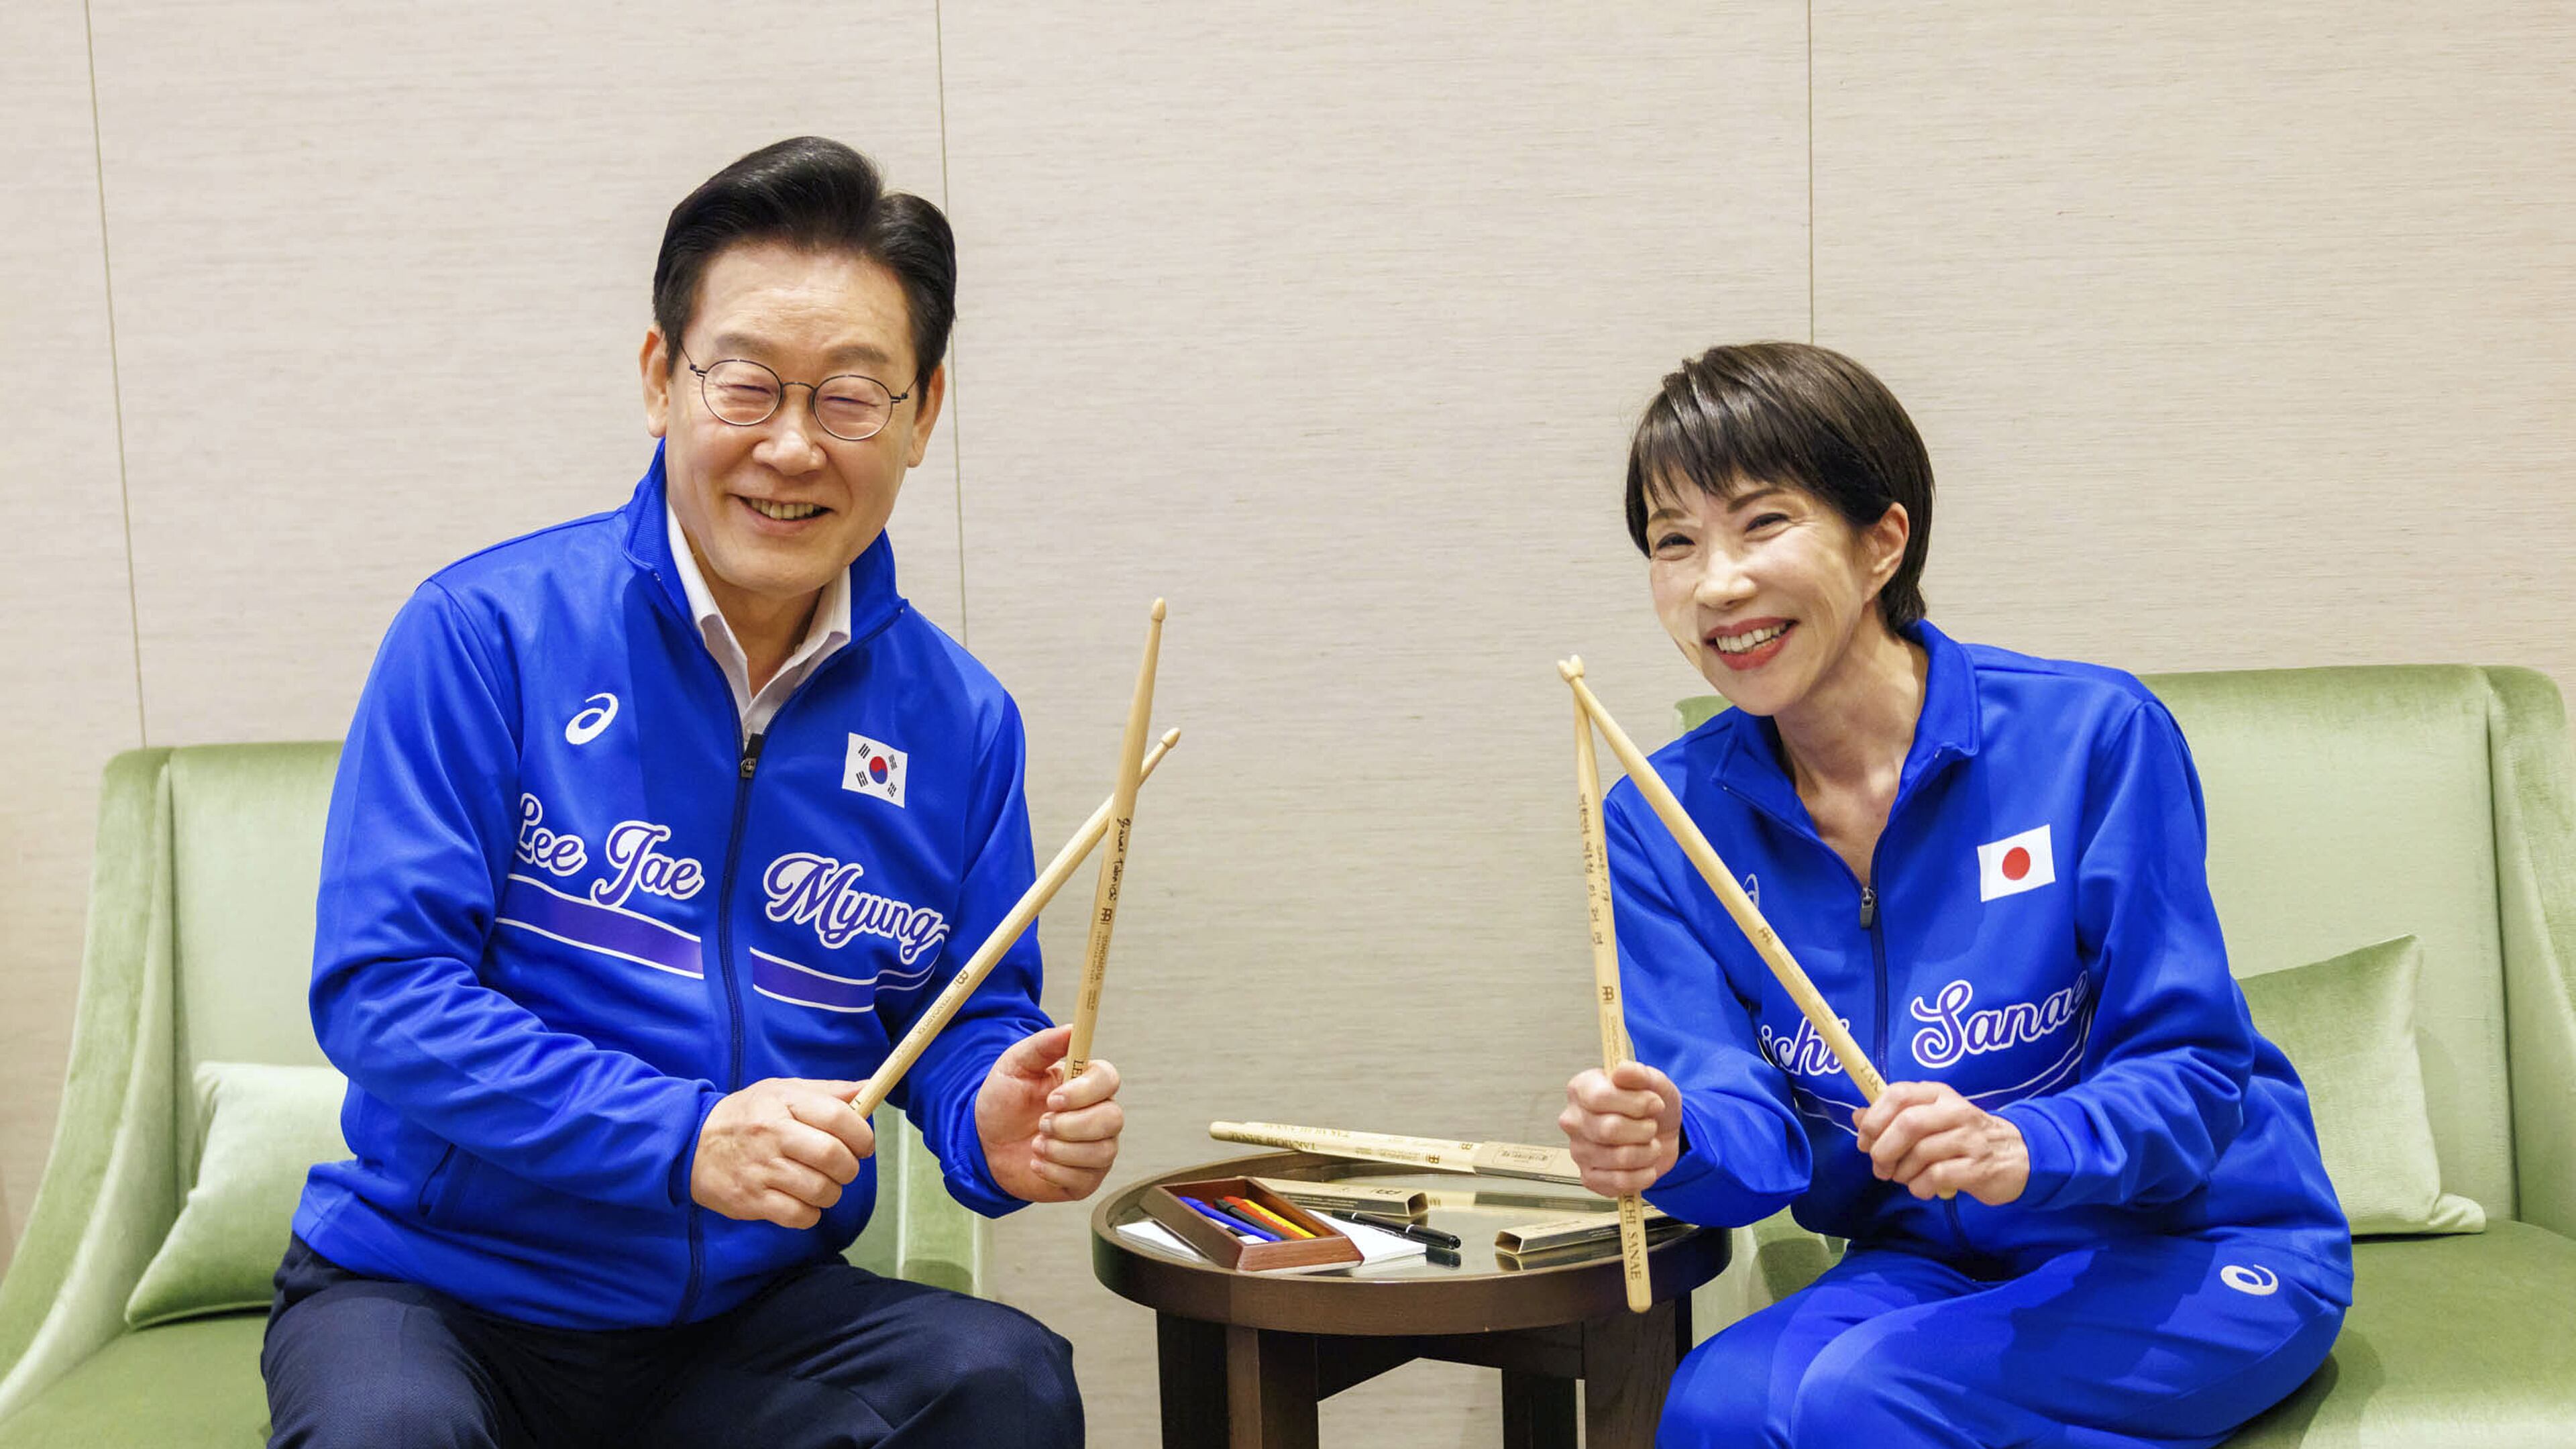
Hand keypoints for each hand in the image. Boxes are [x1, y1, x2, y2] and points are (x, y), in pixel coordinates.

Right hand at [691, 1077, 873, 1228]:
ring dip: (832, 1192)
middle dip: (849, 1167)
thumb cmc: (747, 1116)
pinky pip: (799, 1215)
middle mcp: (772, 1135)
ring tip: (821, 1185)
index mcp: (784, 1103)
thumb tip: (868, 1090)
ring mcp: (761, 1170)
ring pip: (820, 1190)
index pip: (838, 1117)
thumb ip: (828, 1092)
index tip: (863, 1145)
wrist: (691, 1145)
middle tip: (843, 1168)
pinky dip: (810, 1214)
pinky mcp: (751, 1201)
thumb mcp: (783, 1091)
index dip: (861, 1134)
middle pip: (832, 1156)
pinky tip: (802, 1202)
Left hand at [977, 1025, 1123, 1203]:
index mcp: (1085, 1084)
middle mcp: (1099, 1115)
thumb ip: (1042, 1046)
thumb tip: (1072, 1028)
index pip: (1110, 1079)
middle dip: (1071, 1126)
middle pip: (1113, 1119)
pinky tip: (1036, 1163)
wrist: (985, 1144)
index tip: (1052, 1099)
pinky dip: (1054, 1171)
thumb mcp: (1014, 1066)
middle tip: (1041, 1124)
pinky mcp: (1086, 1179)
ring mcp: (1096, 1149)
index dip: (1085, 1091)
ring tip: (1035, 1145)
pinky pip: (1085, 1179)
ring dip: (1061, 1150)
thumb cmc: (1004, 1101)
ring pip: (1102, 1152)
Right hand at [1558, 1060, 1683, 1197]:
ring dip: (1648, 1153)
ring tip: (1651, 1145)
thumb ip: (1640, 1074)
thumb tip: (1622, 1071)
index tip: (1655, 1103)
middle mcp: (1573, 1120)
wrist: (1660, 1135)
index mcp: (1581, 1089)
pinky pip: (1618, 1183)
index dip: (1635, 1103)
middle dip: (1644, 1130)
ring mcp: (1578, 1151)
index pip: (1600, 1098)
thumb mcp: (1654, 1082)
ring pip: (1618, 1158)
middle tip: (1652, 1126)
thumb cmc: (1651, 1106)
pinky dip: (1643, 1176)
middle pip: (1609, 1130)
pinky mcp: (1589, 1177)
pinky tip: (1646, 1166)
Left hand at [1851, 1081, 2027, 1204]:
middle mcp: (1955, 1111)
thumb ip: (1895, 1116)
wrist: (2019, 1155)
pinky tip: (1922, 1188)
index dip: (1874, 1119)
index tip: (1865, 1141)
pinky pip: (1937, 1176)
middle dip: (1884, 1149)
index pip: (1898, 1094)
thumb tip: (1857, 1116)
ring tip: (1903, 1178)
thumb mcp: (1932, 1118)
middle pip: (1907, 1124)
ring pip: (1920, 1153)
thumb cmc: (1965, 1136)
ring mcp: (1969, 1139)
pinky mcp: (1978, 1167)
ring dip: (1902, 1172)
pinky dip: (1920, 1186)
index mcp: (1939, 1094)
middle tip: (1879, 1166)